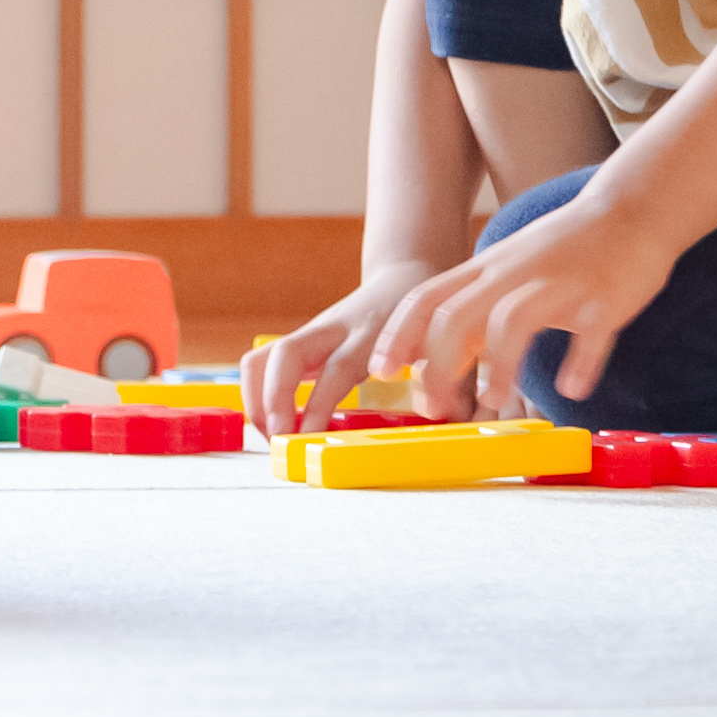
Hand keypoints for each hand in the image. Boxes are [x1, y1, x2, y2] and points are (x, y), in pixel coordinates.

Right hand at [250, 261, 449, 434]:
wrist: (406, 276)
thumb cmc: (428, 319)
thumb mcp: (449, 346)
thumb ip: (453, 383)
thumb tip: (460, 423)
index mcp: (373, 333)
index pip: (338, 369)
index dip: (319, 405)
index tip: (308, 437)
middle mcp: (334, 331)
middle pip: (286, 355)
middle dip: (272, 400)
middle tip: (278, 440)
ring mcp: (311, 335)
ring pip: (263, 357)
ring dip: (256, 399)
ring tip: (269, 437)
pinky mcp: (299, 343)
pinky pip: (262, 363)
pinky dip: (256, 394)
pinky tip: (270, 422)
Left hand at [390, 192, 685, 414]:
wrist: (631, 208)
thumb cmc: (563, 250)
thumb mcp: (505, 269)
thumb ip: (469, 309)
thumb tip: (428, 362)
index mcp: (486, 269)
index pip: (426, 299)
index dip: (398, 335)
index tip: (381, 372)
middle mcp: (515, 275)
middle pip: (458, 316)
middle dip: (438, 364)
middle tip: (437, 406)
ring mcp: (560, 284)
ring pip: (513, 322)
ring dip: (498, 366)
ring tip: (495, 401)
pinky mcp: (604, 299)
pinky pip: (589, 334)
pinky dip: (579, 363)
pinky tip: (572, 387)